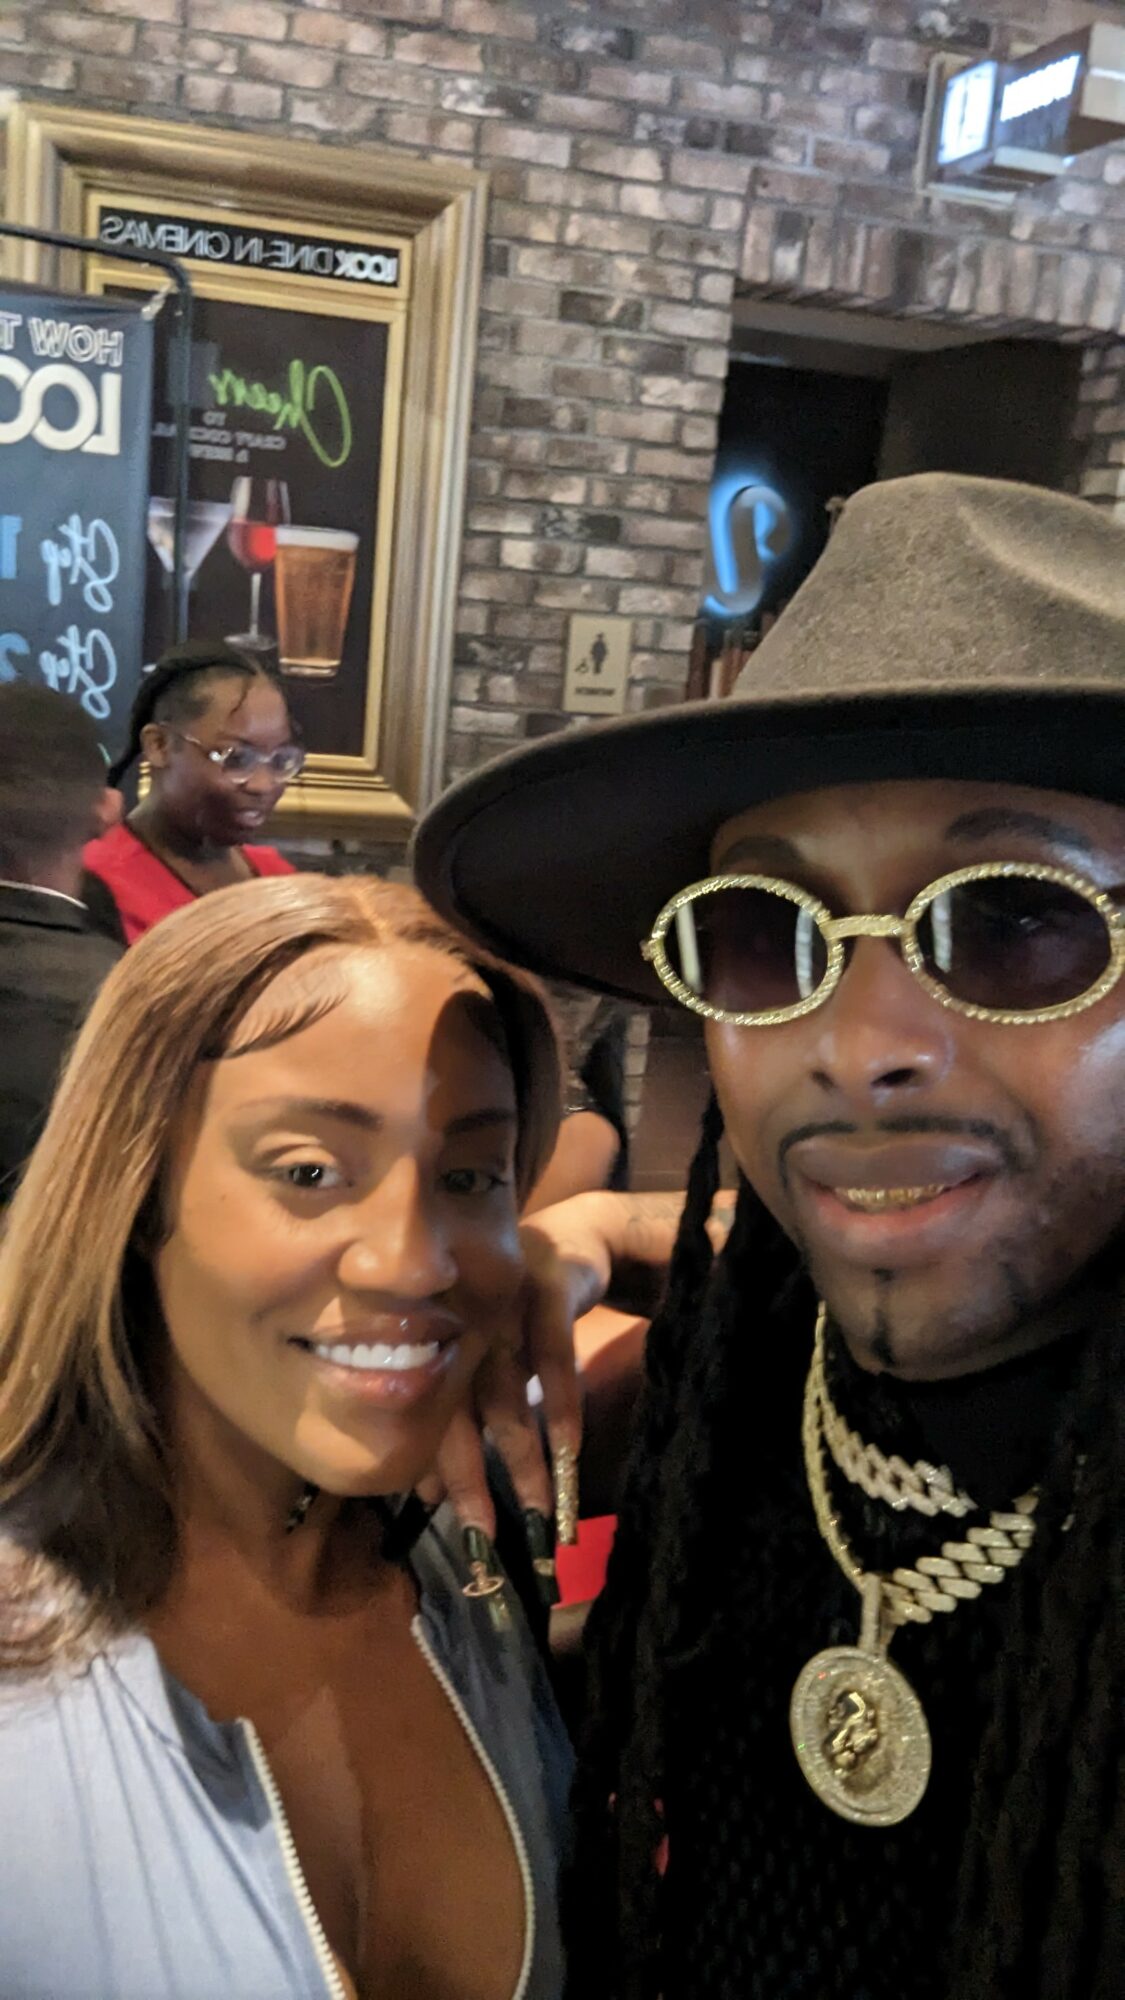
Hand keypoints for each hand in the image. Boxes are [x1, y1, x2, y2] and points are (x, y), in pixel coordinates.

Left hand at [423, 1195, 613, 1536]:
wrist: (574, 1239)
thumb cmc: (523, 1312)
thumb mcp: (492, 1360)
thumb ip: (466, 1415)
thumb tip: (431, 1492)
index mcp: (437, 1347)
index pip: (429, 1421)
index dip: (440, 1476)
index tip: (456, 1530)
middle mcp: (458, 1328)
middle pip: (458, 1416)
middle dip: (473, 1481)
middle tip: (487, 1539)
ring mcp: (498, 1308)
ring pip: (505, 1398)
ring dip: (524, 1460)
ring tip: (544, 1511)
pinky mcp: (540, 1291)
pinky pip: (550, 1360)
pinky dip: (560, 1408)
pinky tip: (569, 1452)